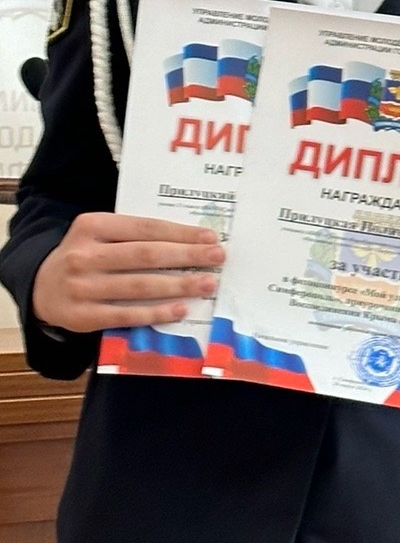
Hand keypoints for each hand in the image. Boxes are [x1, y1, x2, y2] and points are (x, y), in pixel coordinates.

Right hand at [32, 213, 224, 333]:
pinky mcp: (82, 316)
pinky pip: (126, 314)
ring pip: (138, 285)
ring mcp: (82, 287)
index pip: (144, 228)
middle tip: (217, 258)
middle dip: (186, 255)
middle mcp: (84, 255)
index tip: (209, 237)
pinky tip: (180, 309)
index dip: (180, 233)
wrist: (40, 288)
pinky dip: (156, 313)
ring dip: (178, 285)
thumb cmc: (84, 257)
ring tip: (207, 283)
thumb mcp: (99, 236)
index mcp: (91, 226)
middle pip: (145, 255)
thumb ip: (133, 235)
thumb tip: (189, 240)